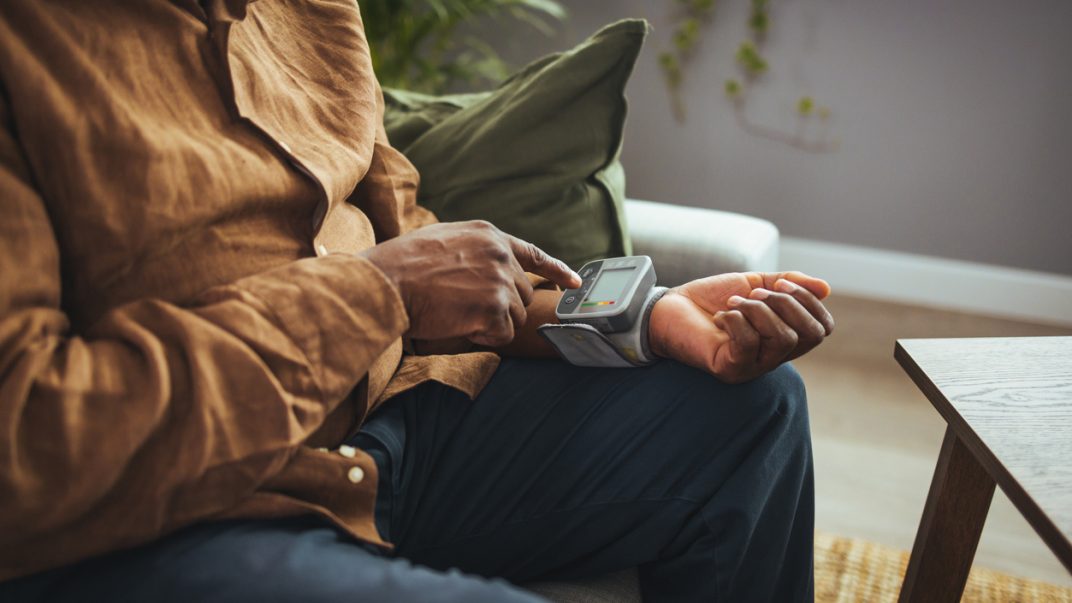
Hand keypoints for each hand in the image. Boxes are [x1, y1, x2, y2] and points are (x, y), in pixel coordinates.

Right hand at [360, 221, 581, 346]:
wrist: (386, 282)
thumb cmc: (401, 266)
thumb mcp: (443, 240)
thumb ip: (473, 251)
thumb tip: (487, 269)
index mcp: (489, 235)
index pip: (533, 253)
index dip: (556, 270)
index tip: (574, 283)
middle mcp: (500, 254)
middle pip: (522, 293)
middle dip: (502, 308)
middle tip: (467, 310)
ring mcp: (500, 279)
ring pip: (515, 316)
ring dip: (491, 323)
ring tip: (456, 313)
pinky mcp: (495, 306)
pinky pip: (503, 334)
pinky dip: (485, 337)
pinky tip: (460, 325)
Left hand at [649, 271, 833, 382]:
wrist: (670, 308)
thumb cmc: (712, 299)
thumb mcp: (755, 283)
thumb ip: (789, 284)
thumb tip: (825, 288)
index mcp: (783, 337)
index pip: (822, 328)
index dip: (808, 301)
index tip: (780, 282)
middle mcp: (773, 357)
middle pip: (810, 336)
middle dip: (787, 304)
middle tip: (755, 293)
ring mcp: (752, 367)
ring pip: (783, 339)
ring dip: (758, 310)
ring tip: (734, 303)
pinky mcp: (729, 369)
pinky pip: (749, 344)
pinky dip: (736, 320)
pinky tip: (720, 317)